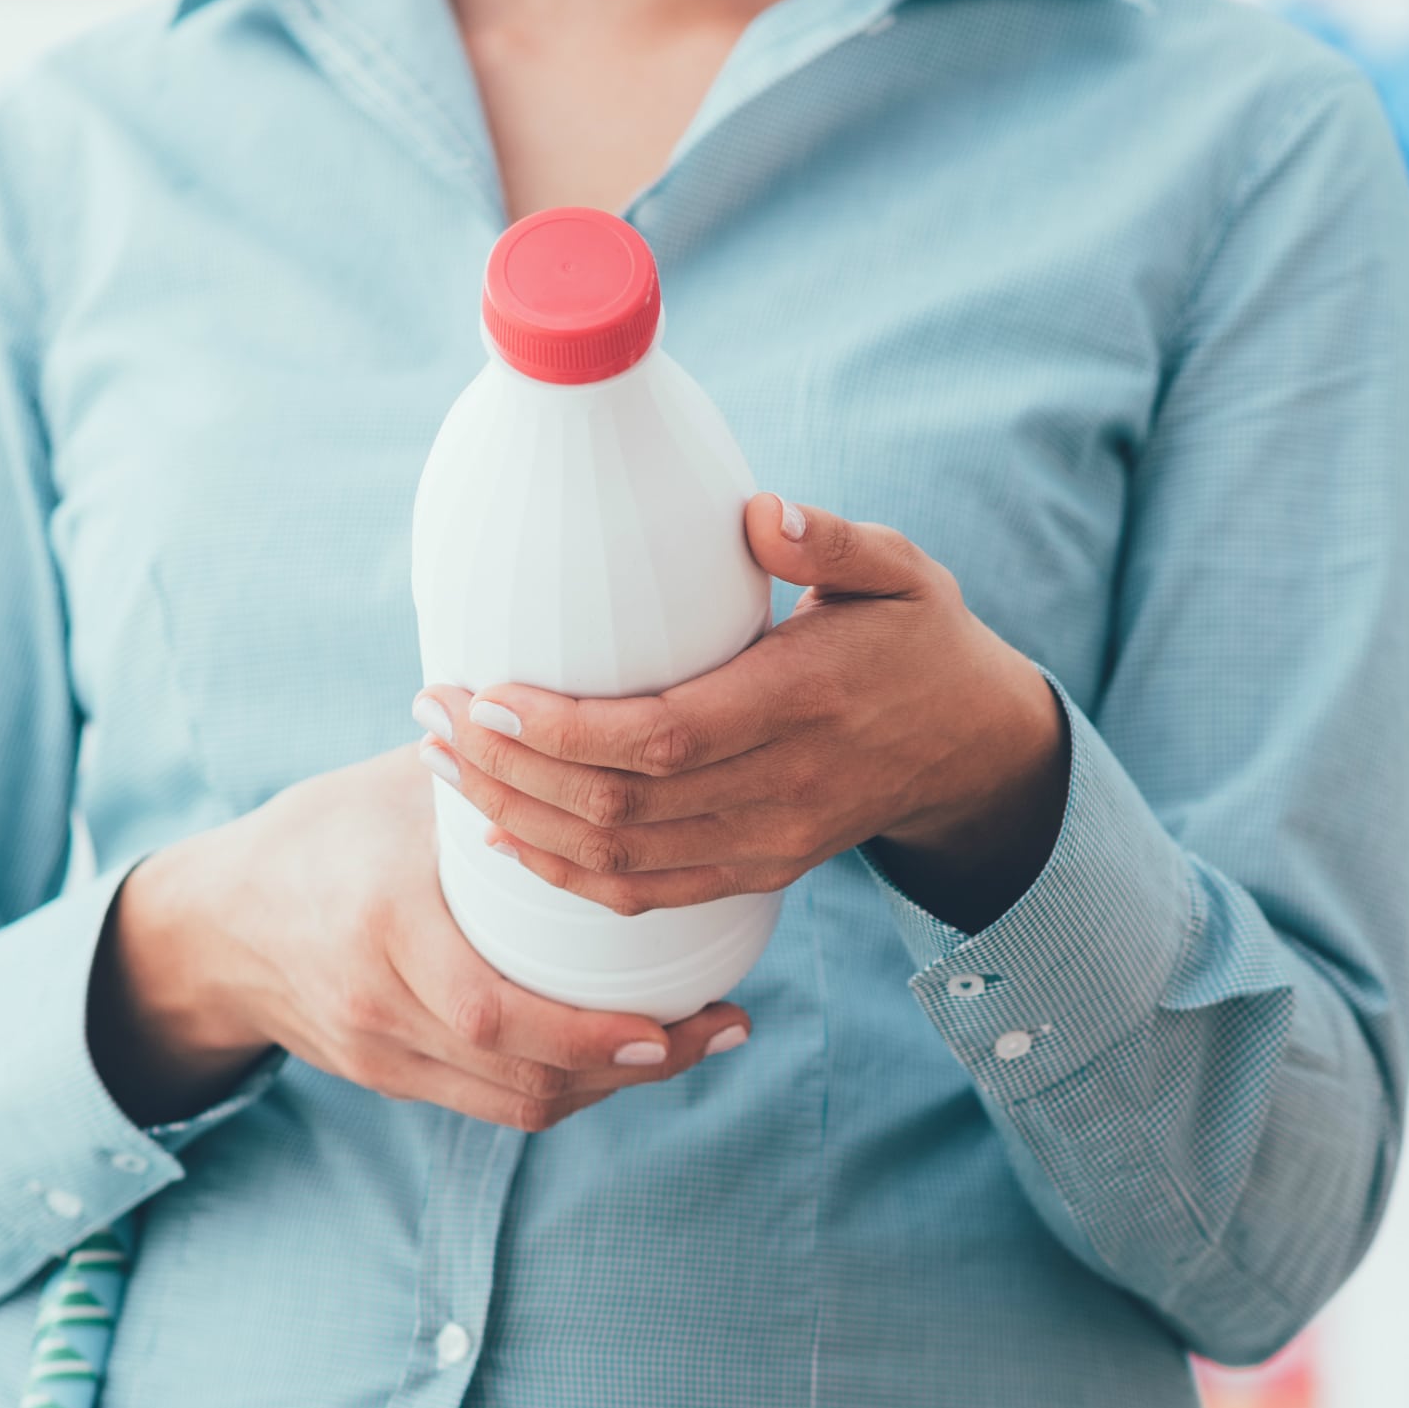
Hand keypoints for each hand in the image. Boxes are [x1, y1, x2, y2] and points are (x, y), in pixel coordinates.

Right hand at [89, 747, 750, 1132]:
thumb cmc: (320, 835)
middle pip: (526, 1078)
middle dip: (637, 1068)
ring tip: (688, 1044)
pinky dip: (565, 1084)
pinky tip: (619, 1055)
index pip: (497, 1013)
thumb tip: (599, 719)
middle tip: (720, 1032)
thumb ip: (491, 770)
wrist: (213, 924)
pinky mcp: (390, 1081)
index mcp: (385, 928)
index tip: (679, 1020)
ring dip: (613, 1085)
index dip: (597, 1036)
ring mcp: (383, 1056)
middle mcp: (382, 1006)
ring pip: (520, 1104)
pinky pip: (494, 1102)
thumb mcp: (395, 790)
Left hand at [418, 494, 1070, 935]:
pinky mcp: (761, 872)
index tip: (487, 691)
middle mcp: (784, 789)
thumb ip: (831, 540)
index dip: (564, 731)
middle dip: (510, 769)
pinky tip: (504, 831)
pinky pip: (648, 894)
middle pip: (621, 809)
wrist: (975, 746)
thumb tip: (757, 513)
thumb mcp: (902, 570)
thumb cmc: (921, 638)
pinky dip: (565, 873)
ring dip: (519, 818)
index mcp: (806, 705)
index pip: (663, 739)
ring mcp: (771, 843)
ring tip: (444, 763)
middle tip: (433, 713)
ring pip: (621, 862)